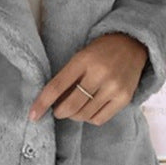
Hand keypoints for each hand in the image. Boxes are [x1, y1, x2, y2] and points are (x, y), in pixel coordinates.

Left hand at [28, 33, 148, 124]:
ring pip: (84, 115)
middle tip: (58, 110)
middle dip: (59, 112)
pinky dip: (89, 118)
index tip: (32, 115)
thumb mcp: (80, 56)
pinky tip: (89, 108)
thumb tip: (51, 102)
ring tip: (75, 107)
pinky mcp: (124, 98)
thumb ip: (67, 76)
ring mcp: (114, 87)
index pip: (57, 86)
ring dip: (74, 115)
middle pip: (71, 105)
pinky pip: (99, 119)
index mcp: (83, 60)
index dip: (42, 102)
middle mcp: (100, 74)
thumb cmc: (101, 51)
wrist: (132, 45)